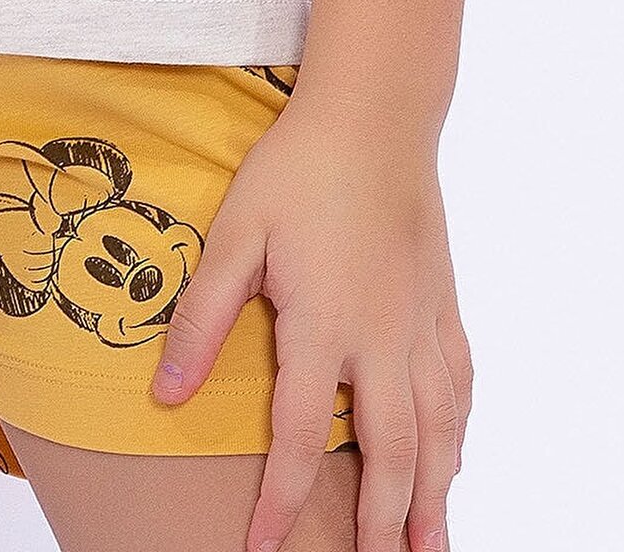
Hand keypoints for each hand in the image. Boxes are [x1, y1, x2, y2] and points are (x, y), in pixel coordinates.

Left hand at [152, 95, 470, 551]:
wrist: (372, 115)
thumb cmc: (295, 170)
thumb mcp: (234, 235)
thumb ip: (203, 318)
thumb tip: (164, 394)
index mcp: (324, 326)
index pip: (299, 437)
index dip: (282, 501)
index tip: (263, 549)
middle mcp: (381, 339)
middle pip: (388, 454)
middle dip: (381, 522)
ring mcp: (420, 323)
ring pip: (437, 431)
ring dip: (431, 495)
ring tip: (427, 547)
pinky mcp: (442, 303)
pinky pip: (459, 384)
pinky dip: (459, 432)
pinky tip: (452, 457)